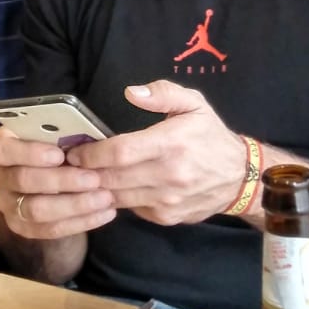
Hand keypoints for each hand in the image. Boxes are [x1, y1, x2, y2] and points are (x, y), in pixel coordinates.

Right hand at [0, 125, 113, 239]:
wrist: (49, 174)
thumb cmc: (55, 144)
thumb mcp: (55, 134)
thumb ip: (62, 134)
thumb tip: (87, 137)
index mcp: (1, 146)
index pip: (4, 149)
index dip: (30, 153)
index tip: (59, 155)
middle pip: (23, 181)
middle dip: (62, 181)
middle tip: (95, 178)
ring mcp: (6, 204)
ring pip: (36, 210)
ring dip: (74, 205)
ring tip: (104, 197)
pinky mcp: (21, 226)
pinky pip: (50, 229)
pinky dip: (80, 222)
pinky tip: (105, 213)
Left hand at [66, 81, 246, 225]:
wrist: (240, 177)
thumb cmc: (211, 137)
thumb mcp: (194, 104)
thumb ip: (163, 93)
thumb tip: (132, 92)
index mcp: (172, 143)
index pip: (120, 152)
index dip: (91, 153)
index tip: (74, 150)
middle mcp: (169, 175)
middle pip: (112, 178)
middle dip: (84, 173)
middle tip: (67, 165)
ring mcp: (167, 200)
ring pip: (117, 197)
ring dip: (95, 189)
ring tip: (80, 177)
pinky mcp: (167, 217)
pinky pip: (131, 209)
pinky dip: (118, 199)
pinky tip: (110, 188)